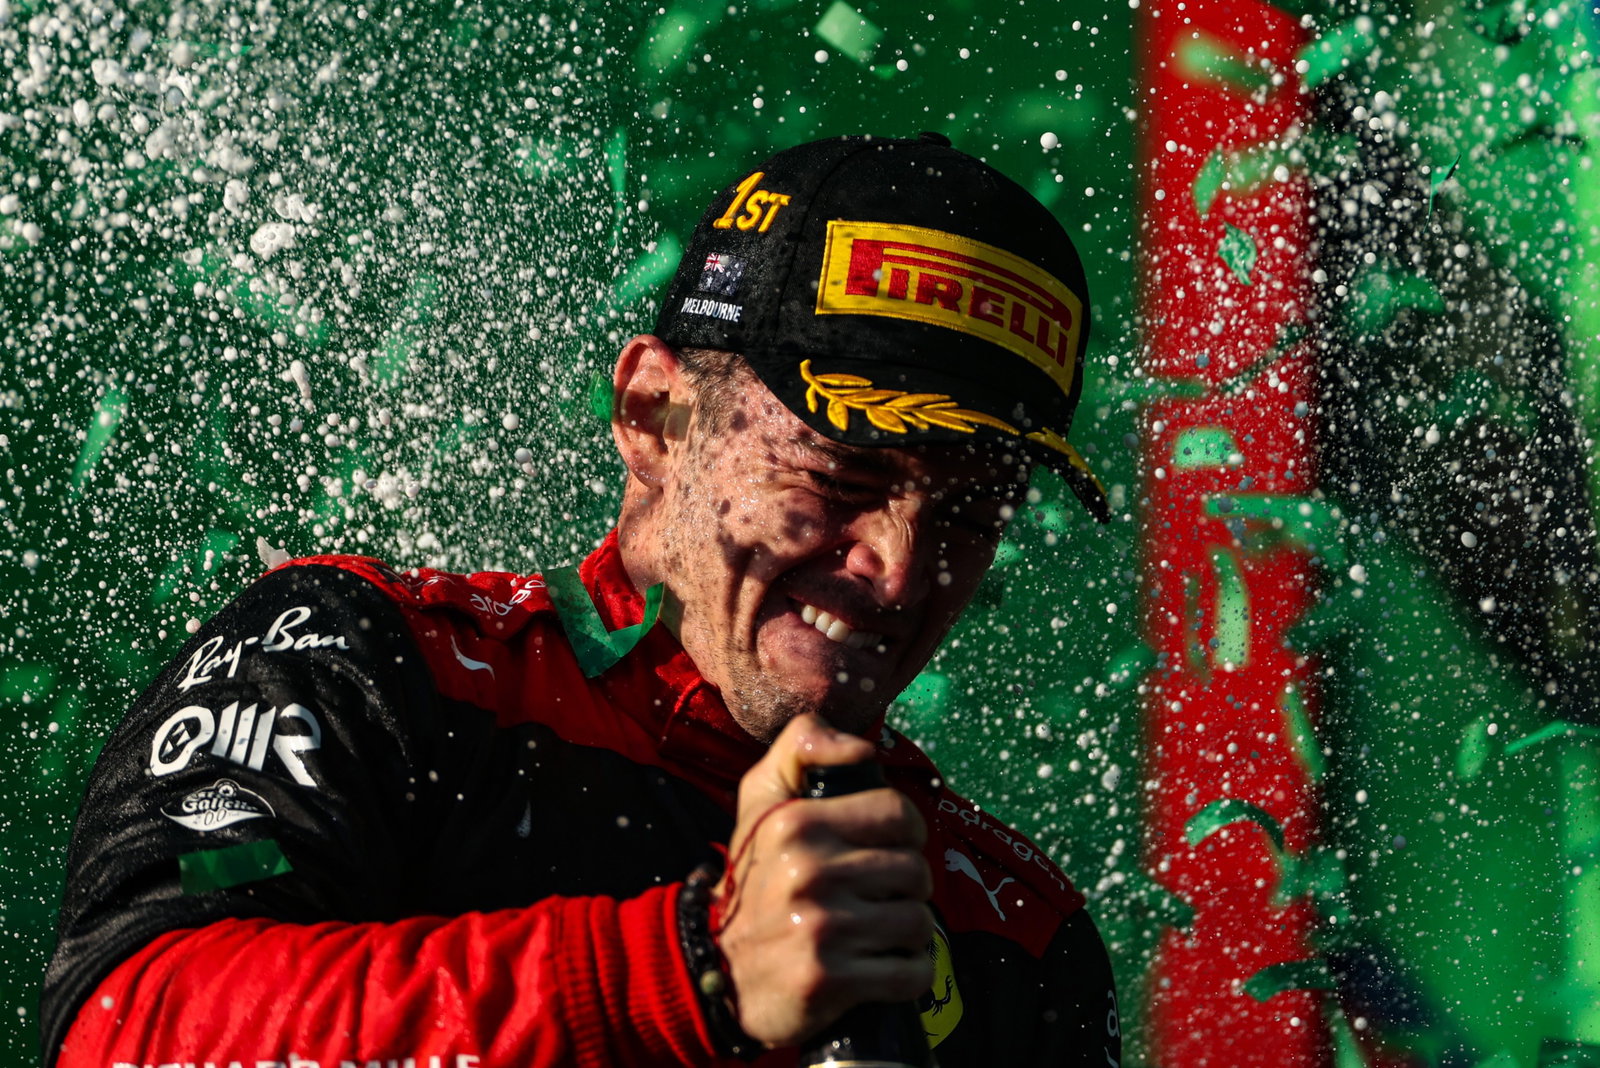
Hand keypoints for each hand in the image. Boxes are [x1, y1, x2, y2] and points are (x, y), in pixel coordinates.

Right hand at [711, 713, 934, 1046]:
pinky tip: (885, 966)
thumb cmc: (754, 877)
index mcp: (796, 822)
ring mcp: (819, 930)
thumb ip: (802, 746)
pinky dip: (908, 974)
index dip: (905, 830)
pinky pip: (909, 973)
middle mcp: (807, 872)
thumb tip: (860, 748)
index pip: (897, 812)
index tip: (888, 847)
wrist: (711, 967)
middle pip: (915, 871)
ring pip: (917, 922)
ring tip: (880, 930)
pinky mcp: (827, 981)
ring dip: (909, 932)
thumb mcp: (761, 798)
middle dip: (906, 886)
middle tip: (880, 895)